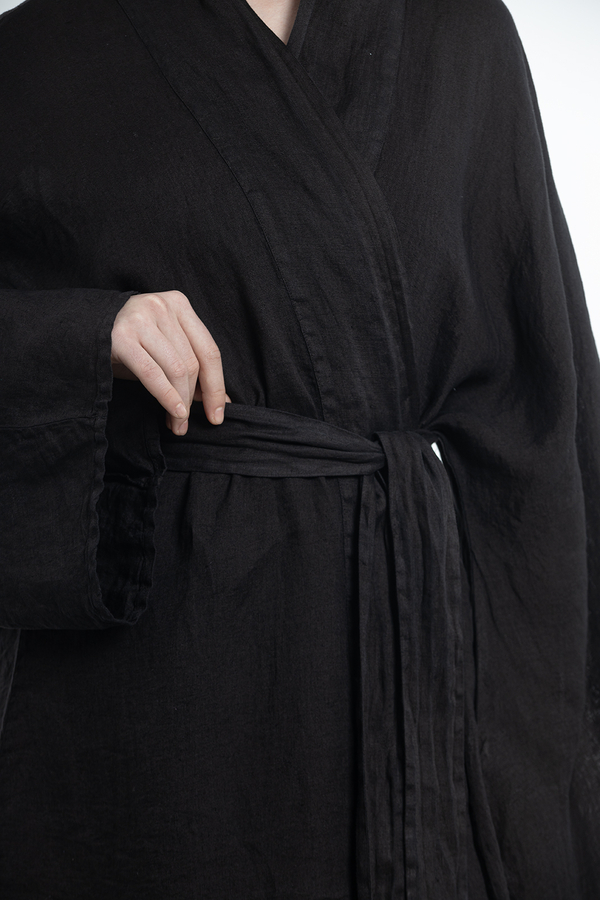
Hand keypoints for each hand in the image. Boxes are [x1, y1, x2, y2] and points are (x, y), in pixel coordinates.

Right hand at [110, 290, 229, 434]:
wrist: (86, 328)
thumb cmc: (133, 341)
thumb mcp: (165, 347)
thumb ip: (192, 368)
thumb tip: (221, 402)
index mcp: (180, 304)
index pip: (209, 350)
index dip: (217, 386)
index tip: (218, 412)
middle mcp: (162, 306)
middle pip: (192, 362)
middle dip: (194, 399)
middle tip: (188, 424)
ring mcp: (141, 319)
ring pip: (175, 369)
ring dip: (180, 403)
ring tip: (177, 423)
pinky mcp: (120, 337)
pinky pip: (152, 373)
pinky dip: (166, 396)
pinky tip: (172, 411)